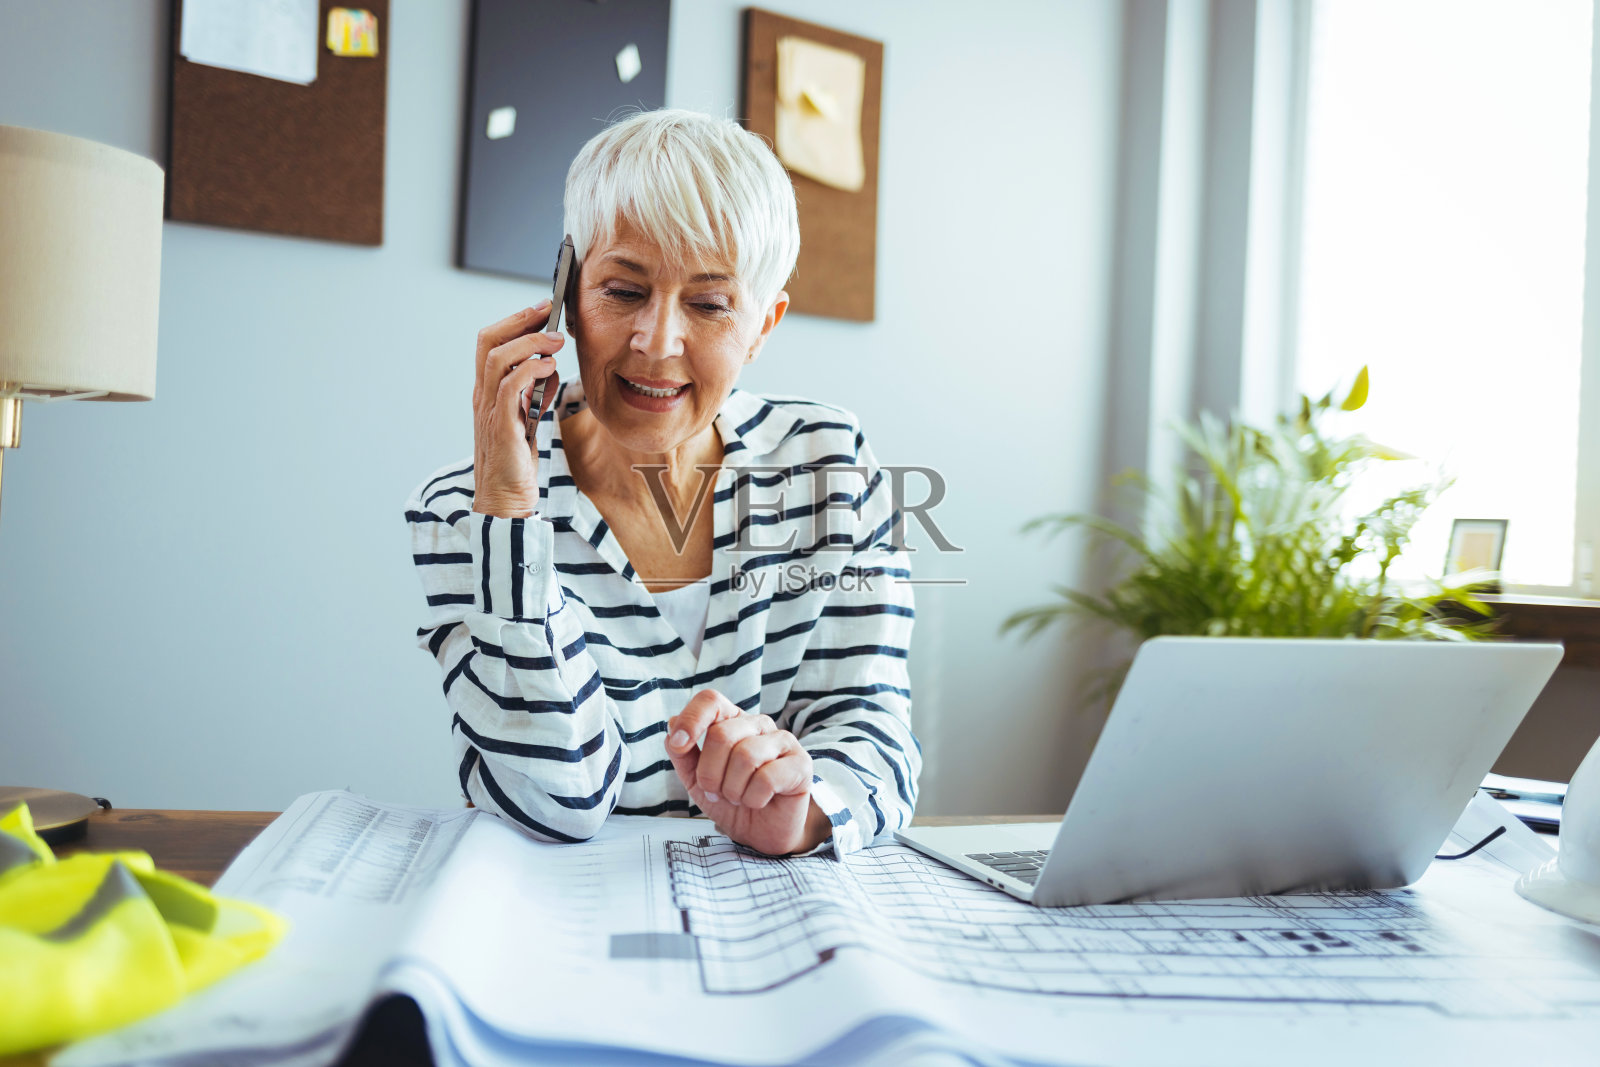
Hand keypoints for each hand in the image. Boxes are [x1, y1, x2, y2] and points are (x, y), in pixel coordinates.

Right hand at [472, 302, 564, 516]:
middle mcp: (482, 396)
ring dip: (530, 342)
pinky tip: (550, 368)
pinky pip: (510, 387)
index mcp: (486, 392)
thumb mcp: (526, 419)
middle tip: (548, 311)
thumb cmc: (516, 462)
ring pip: (498, 358)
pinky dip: (531, 370)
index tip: (540, 311)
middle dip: (519, 320)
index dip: (513, 322)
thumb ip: (532, 394)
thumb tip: (548, 369)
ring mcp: (488, 410)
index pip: (489, 343)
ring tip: (557, 340)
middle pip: (488, 341)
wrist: (505, 499)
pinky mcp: (501, 426)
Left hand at [666, 690, 830, 855]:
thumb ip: (683, 754)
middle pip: (722, 734)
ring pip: (745, 756)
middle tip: (717, 793)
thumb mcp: (696, 781)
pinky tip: (759, 802)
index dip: (691, 720)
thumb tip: (672, 723)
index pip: (711, 700)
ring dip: (733, 790)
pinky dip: (753, 799)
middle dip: (710, 773)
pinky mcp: (801, 764)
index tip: (680, 746)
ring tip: (739, 798)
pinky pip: (766, 778)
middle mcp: (758, 724)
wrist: (760, 835)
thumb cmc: (731, 802)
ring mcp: (783, 741)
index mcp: (732, 722)